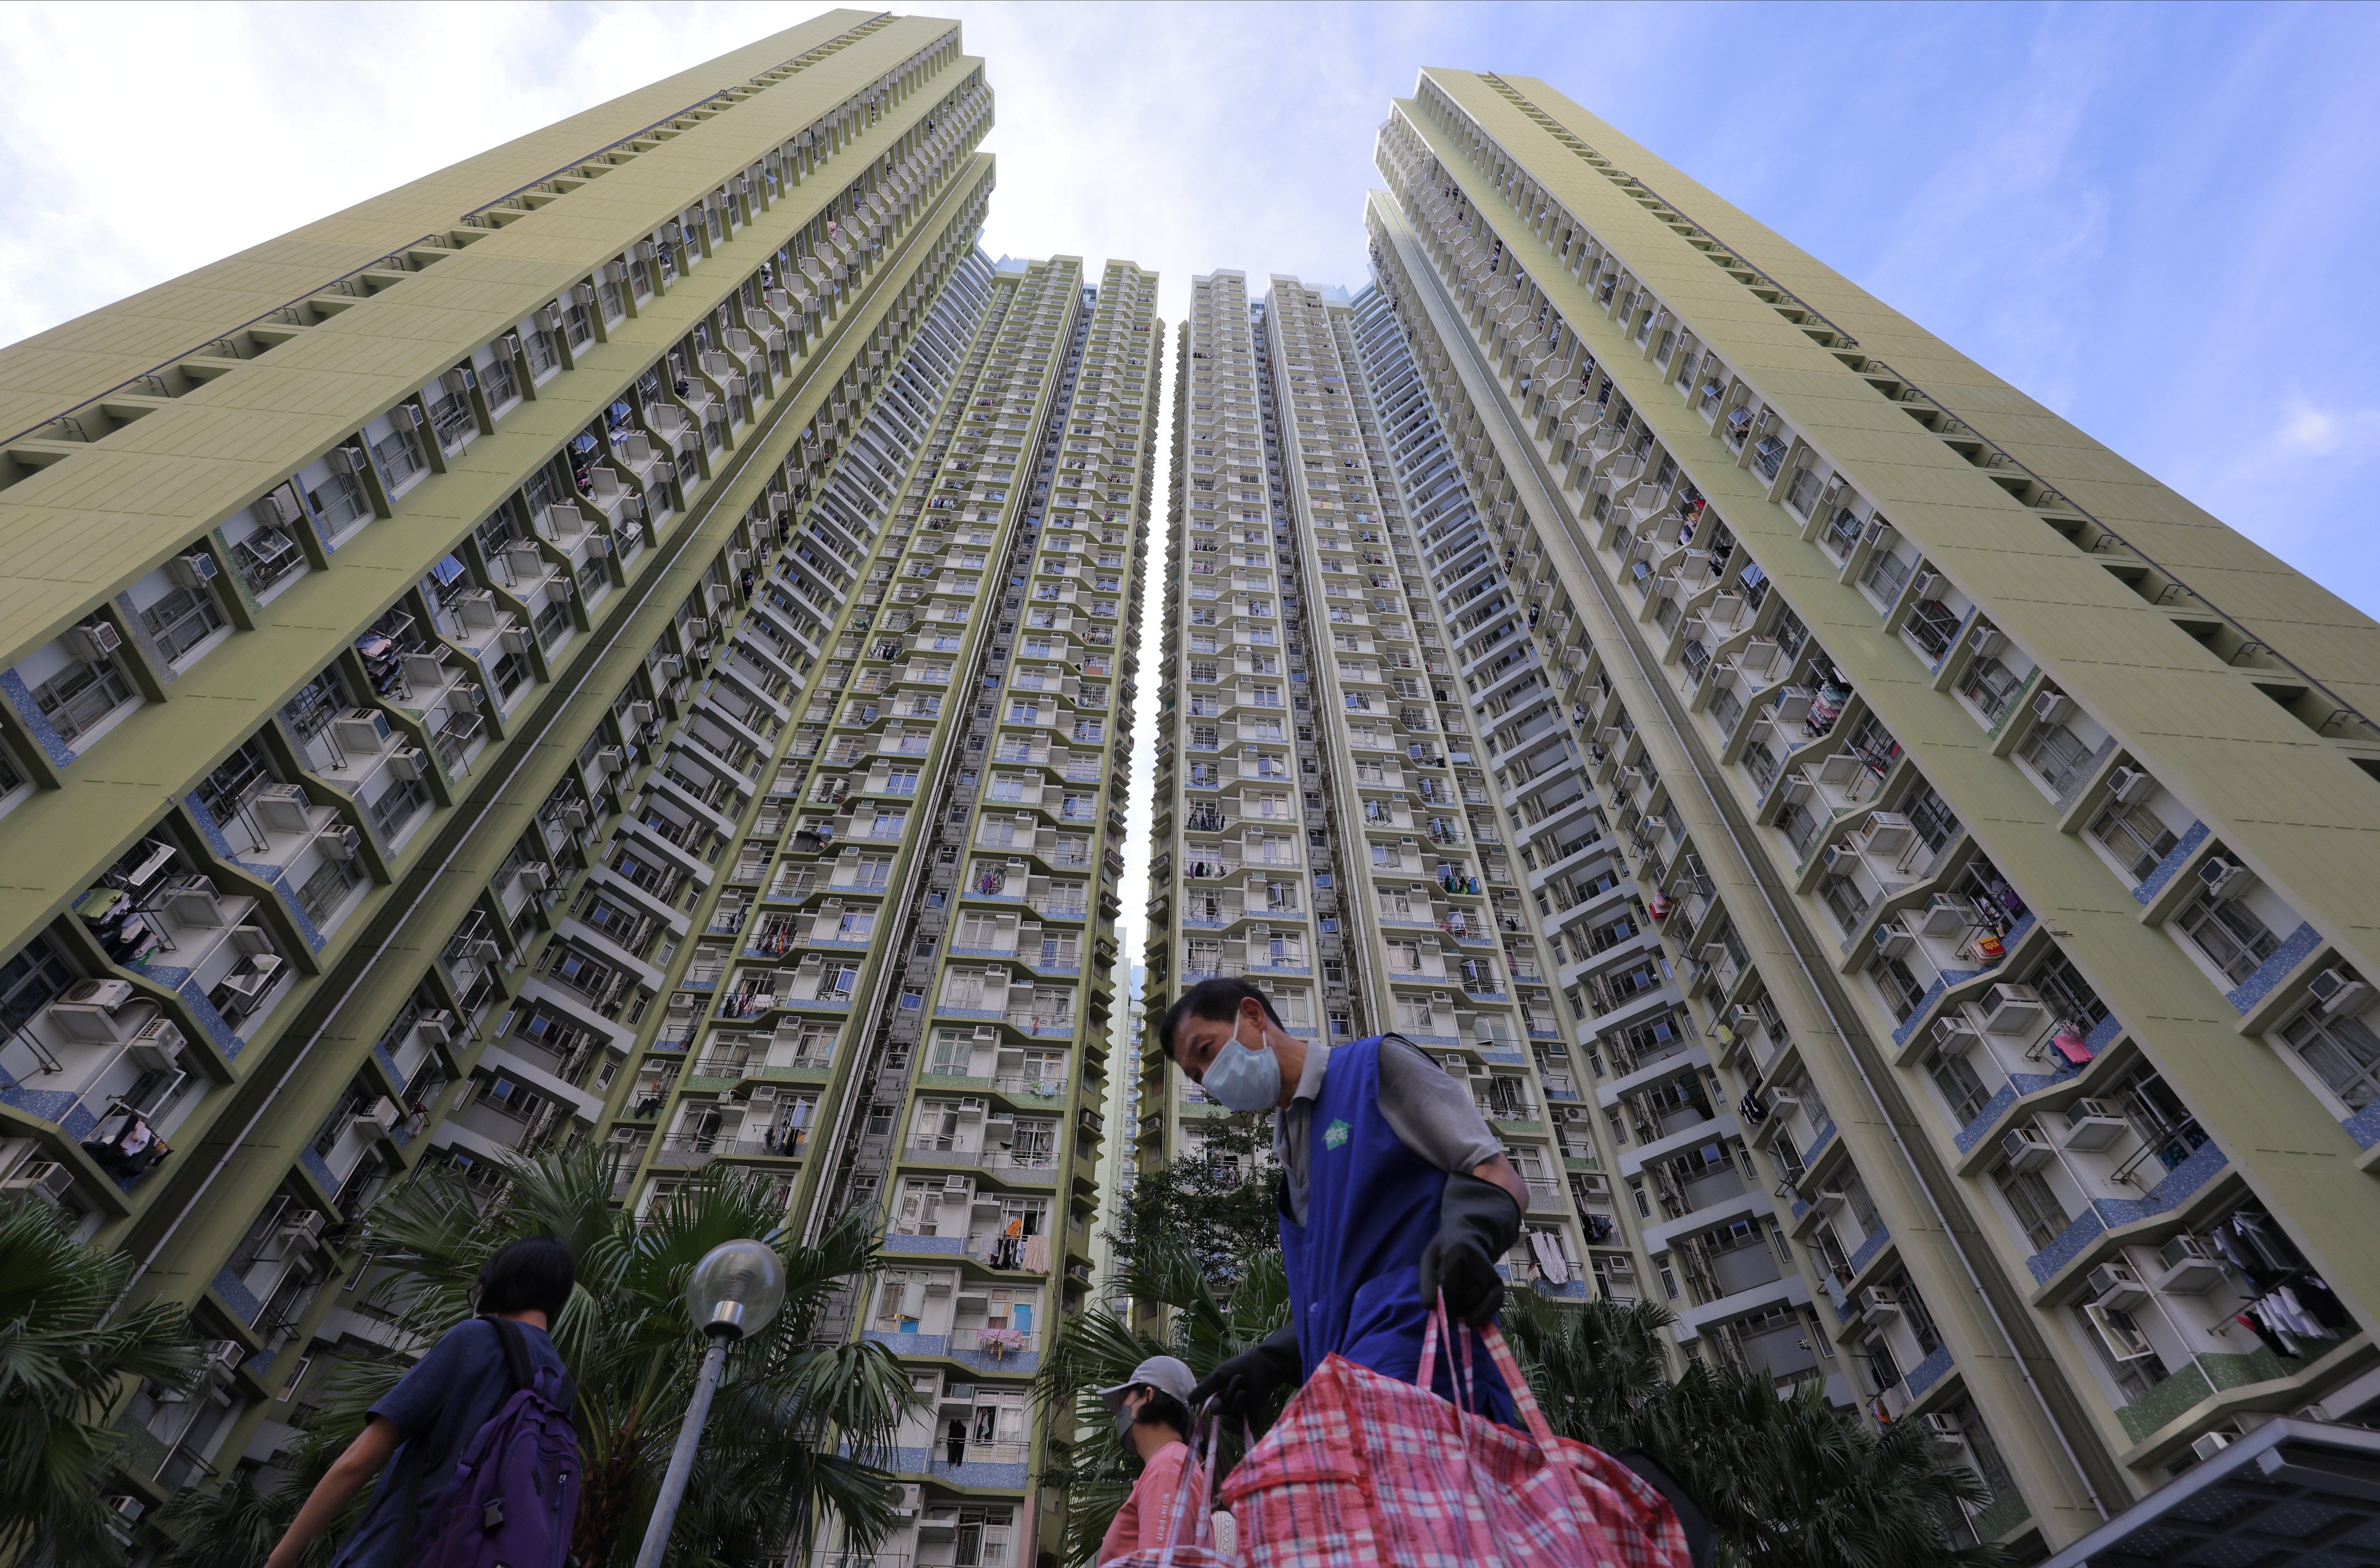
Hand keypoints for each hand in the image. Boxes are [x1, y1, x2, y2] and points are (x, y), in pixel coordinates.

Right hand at [1190, 1324, 1302, 1426]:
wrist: (1263, 1366)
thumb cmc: (1241, 1367)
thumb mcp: (1218, 1376)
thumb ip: (1204, 1389)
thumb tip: (1187, 1401)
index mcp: (1222, 1396)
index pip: (1214, 1408)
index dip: (1215, 1405)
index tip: (1219, 1398)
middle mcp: (1231, 1406)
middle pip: (1222, 1412)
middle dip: (1228, 1398)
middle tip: (1239, 1380)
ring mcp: (1242, 1413)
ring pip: (1231, 1419)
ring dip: (1236, 1404)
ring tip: (1245, 1390)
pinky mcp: (1253, 1419)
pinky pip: (1241, 1430)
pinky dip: (1237, 1425)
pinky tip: (1242, 1414)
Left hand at [1420, 1173, 1522, 1325]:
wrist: (1469, 1235)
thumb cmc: (1444, 1250)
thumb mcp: (1429, 1259)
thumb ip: (1426, 1282)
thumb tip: (1429, 1307)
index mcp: (1456, 1253)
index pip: (1449, 1286)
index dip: (1442, 1303)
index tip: (1435, 1309)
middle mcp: (1477, 1262)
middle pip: (1463, 1298)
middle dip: (1452, 1306)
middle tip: (1446, 1300)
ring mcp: (1490, 1272)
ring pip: (1476, 1303)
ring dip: (1464, 1310)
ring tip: (1457, 1299)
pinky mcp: (1499, 1282)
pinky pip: (1495, 1304)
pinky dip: (1483, 1316)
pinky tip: (1472, 1320)